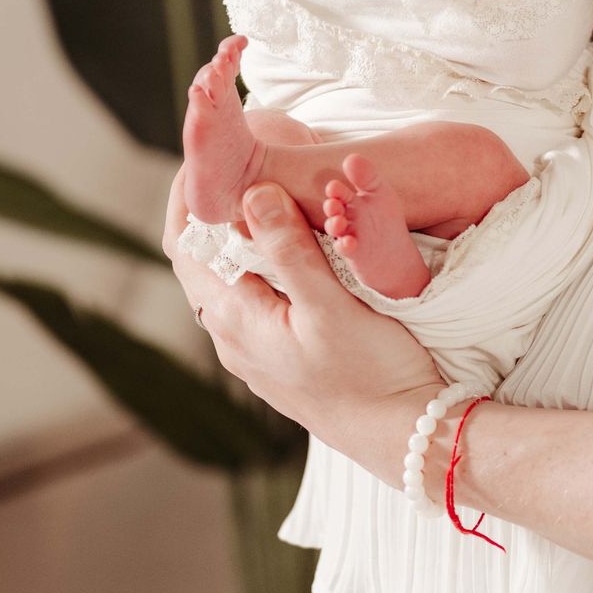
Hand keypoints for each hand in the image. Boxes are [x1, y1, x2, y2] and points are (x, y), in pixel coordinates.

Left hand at [163, 170, 438, 479]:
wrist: (408, 439)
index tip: (204, 152)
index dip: (187, 194)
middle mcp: (234, 337)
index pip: (185, 243)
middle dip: (215, 207)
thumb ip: (289, 248)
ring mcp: (258, 349)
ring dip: (242, 233)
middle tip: (241, 158)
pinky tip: (298, 244)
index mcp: (234, 319)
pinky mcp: (285, 355)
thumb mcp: (331, 305)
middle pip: (205, 257)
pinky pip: (259, 295)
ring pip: (234, 276)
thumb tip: (251, 192)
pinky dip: (266, 259)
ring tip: (269, 189)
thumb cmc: (373, 375)